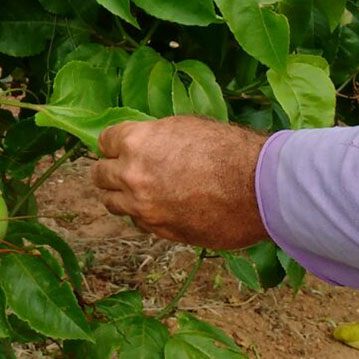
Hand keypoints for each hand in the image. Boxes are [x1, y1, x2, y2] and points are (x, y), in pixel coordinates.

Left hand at [91, 116, 267, 249]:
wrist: (258, 188)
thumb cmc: (228, 149)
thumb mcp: (185, 127)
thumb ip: (154, 137)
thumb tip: (143, 145)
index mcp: (136, 143)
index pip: (103, 141)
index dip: (113, 143)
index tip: (119, 146)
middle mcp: (132, 176)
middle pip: (100, 175)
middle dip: (110, 170)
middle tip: (123, 168)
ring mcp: (144, 208)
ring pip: (112, 203)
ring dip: (121, 195)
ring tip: (137, 190)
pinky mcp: (160, 231)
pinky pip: (138, 223)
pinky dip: (143, 215)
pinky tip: (160, 207)